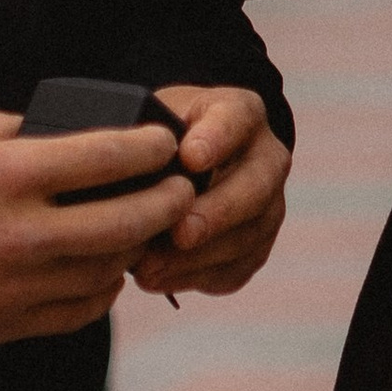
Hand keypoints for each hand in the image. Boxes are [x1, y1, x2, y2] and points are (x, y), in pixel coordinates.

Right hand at [0, 112, 194, 354]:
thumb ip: (14, 130)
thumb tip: (65, 131)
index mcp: (6, 175)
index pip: (104, 157)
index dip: (147, 148)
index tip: (164, 143)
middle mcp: (21, 232)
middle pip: (124, 220)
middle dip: (166, 201)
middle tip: (182, 189)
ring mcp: (17, 284)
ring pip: (108, 269)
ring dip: (138, 247)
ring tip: (150, 228)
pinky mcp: (9, 323)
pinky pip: (79, 310)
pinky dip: (103, 290)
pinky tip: (108, 271)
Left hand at [128, 86, 290, 298]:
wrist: (185, 164)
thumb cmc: (161, 137)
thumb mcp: (154, 119)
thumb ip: (147, 139)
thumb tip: (122, 172)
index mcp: (241, 112)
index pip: (236, 120)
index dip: (217, 139)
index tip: (190, 158)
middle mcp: (267, 158)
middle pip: (254, 187)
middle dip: (217, 212)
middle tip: (180, 233)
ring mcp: (269, 206)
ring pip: (246, 236)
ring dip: (198, 257)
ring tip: (149, 268)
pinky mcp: (257, 247)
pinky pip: (234, 268)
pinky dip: (195, 276)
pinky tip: (159, 278)